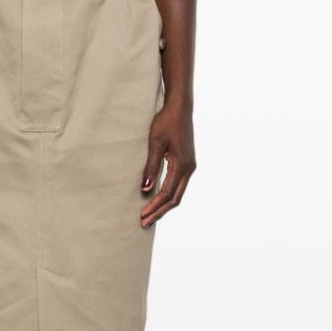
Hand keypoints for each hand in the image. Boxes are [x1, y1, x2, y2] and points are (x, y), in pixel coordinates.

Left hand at [140, 101, 195, 227]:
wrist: (179, 108)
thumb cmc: (166, 122)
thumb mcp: (155, 143)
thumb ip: (151, 166)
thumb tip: (146, 189)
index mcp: (182, 165)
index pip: (167, 193)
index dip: (154, 206)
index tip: (141, 216)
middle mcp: (189, 169)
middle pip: (175, 199)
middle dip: (159, 212)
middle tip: (144, 223)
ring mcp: (190, 166)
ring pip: (178, 194)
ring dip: (164, 206)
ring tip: (150, 215)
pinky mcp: (187, 163)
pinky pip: (179, 185)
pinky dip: (168, 196)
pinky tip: (158, 199)